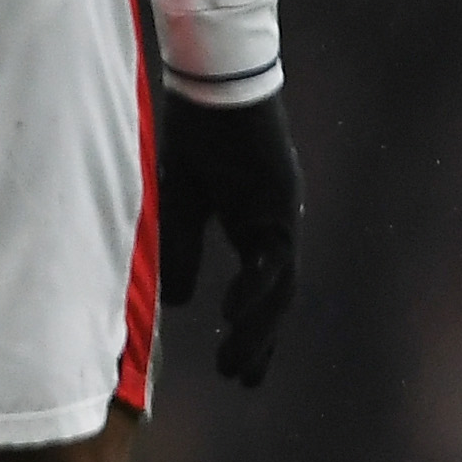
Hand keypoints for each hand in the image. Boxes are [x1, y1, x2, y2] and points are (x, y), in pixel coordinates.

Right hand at [157, 85, 300, 385]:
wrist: (214, 80)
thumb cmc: (196, 131)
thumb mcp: (179, 201)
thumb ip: (180, 250)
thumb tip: (182, 304)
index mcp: (252, 222)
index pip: (259, 289)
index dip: (252, 329)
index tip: (242, 369)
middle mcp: (275, 225)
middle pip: (276, 298)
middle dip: (260, 342)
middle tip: (241, 380)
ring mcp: (282, 214)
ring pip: (280, 288)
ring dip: (258, 330)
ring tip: (237, 366)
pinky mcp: (280, 203)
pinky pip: (273, 259)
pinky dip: (254, 291)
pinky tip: (232, 318)